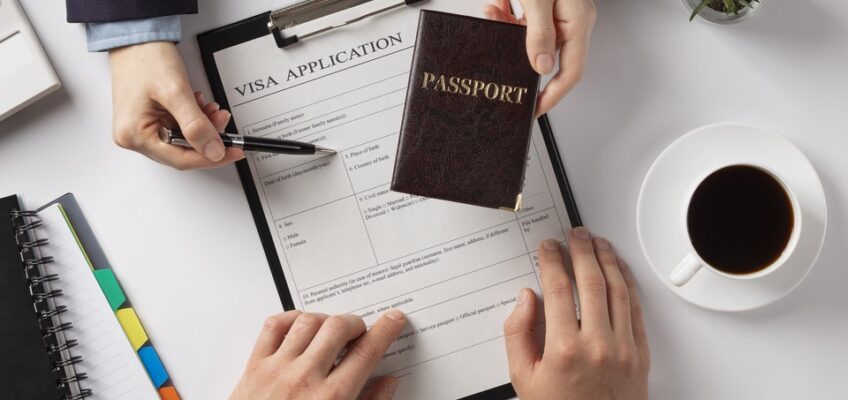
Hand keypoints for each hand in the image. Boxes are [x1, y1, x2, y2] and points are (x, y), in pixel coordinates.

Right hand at [108, 41, 243, 169]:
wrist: (137, 38)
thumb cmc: (145, 58)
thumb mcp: (176, 91)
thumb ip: (196, 125)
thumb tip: (213, 150)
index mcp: (134, 135)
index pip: (181, 160)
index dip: (211, 157)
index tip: (233, 151)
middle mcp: (134, 136)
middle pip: (182, 152)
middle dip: (207, 138)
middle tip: (223, 122)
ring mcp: (141, 129)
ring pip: (183, 140)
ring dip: (203, 127)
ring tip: (212, 110)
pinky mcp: (149, 120)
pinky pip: (178, 129)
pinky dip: (194, 120)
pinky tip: (199, 107)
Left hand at [231, 310, 405, 399]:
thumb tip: (387, 383)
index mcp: (332, 399)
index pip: (367, 352)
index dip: (385, 331)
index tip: (393, 319)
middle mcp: (304, 380)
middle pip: (338, 328)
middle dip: (356, 323)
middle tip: (360, 331)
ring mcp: (277, 370)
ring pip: (308, 322)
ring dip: (326, 320)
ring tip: (331, 330)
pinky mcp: (255, 367)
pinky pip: (274, 327)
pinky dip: (291, 318)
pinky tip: (301, 326)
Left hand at [484, 0, 596, 115]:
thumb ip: (540, 33)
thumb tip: (541, 66)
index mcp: (578, 22)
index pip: (571, 72)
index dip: (553, 96)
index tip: (535, 110)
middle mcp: (573, 20)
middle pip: (548, 55)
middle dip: (520, 58)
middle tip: (500, 61)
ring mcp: (562, 13)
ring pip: (534, 38)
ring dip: (509, 32)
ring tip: (493, 18)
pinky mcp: (550, 5)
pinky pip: (530, 22)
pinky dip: (511, 18)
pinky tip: (498, 9)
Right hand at [504, 227, 649, 399]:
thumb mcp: (523, 377)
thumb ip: (517, 333)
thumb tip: (526, 299)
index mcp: (564, 349)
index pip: (558, 288)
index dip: (552, 261)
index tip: (548, 248)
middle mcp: (598, 345)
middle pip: (591, 281)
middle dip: (581, 250)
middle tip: (575, 234)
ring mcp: (623, 348)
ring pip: (618, 289)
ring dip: (607, 259)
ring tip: (597, 243)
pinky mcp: (640, 354)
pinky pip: (636, 308)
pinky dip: (628, 283)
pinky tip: (619, 270)